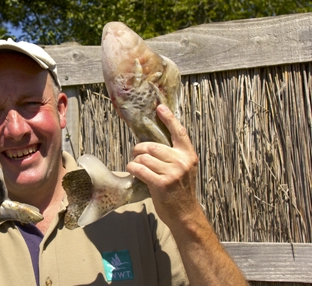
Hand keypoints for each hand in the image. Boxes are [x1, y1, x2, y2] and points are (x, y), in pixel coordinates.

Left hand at [126, 104, 199, 227]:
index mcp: (189, 155)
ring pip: (143, 157)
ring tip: (136, 166)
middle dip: (139, 149)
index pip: (179, 132)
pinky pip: (139, 169)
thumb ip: (174, 155)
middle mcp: (182, 162)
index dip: (168, 118)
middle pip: (152, 146)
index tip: (160, 108)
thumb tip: (154, 142)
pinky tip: (133, 171)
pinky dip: (132, 169)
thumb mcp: (184, 169)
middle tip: (136, 154)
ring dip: (135, 160)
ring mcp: (172, 173)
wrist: (185, 214)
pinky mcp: (161, 183)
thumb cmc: (180, 191)